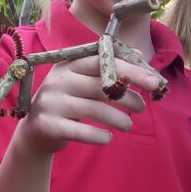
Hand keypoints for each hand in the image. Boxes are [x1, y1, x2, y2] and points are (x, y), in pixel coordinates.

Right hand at [15, 55, 160, 154]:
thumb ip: (107, 67)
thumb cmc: (68, 101)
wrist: (36, 130)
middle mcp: (57, 81)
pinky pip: (83, 132)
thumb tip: (139, 54)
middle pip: (100, 86)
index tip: (154, 81)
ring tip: (127, 125)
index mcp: (68, 65)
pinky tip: (109, 137)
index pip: (102, 62)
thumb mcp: (82, 80)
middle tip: (142, 107)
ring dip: (119, 119)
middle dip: (128, 98)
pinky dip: (102, 136)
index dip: (129, 69)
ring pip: (95, 110)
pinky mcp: (49, 126)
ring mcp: (51, 103)